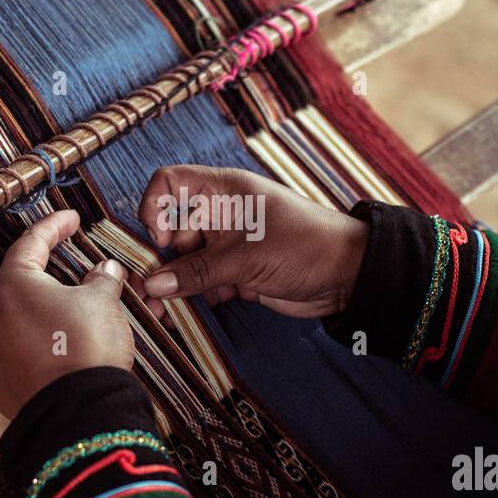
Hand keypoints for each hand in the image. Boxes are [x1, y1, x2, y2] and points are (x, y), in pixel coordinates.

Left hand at [0, 210, 133, 417]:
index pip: (31, 242)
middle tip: (72, 262)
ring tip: (77, 311)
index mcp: (14, 285)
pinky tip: (65, 347)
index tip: (72, 219)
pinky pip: (22, 352)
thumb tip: (105, 271)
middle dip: (48, 270)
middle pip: (20, 281)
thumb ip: (102, 279)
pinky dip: (43, 343)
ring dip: (46, 310)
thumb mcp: (103, 301)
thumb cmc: (87, 347)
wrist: (77, 415)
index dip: (54, 226)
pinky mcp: (2, 384)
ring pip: (20, 319)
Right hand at [135, 165, 368, 318]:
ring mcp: (229, 244)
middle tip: (149, 296)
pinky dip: (198, 296)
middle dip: (161, 263)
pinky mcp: (237, 271)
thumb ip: (197, 272)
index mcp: (223, 192)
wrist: (348, 276)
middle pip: (174, 231)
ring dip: (176, 286)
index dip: (156, 208)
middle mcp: (222, 214)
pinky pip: (205, 281)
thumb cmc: (304, 246)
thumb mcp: (245, 259)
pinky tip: (196, 312)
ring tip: (163, 314)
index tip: (162, 241)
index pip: (171, 183)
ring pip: (187, 262)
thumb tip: (153, 285)